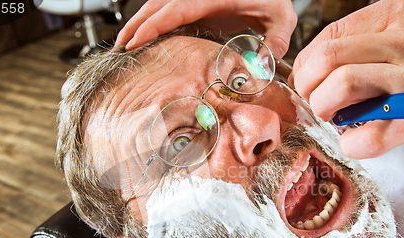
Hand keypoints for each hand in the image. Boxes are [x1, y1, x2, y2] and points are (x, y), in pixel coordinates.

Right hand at [115, 0, 296, 57]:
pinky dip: (153, 21)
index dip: (155, 24)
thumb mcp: (282, 18)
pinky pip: (168, 9)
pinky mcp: (196, 3)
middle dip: (137, 24)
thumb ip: (276, 40)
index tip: (136, 39)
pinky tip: (144, 35)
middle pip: (160, 5)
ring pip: (159, 4)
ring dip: (140, 21)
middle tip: (121, 46)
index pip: (178, 8)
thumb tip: (262, 66)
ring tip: (125, 42)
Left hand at [289, 0, 403, 157]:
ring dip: (324, 106)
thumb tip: (314, 65)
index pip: (329, 37)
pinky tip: (357, 138)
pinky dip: (353, 142)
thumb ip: (367, 39)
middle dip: (308, 85)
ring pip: (342, 85)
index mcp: (399, 13)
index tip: (308, 79)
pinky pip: (369, 135)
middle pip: (328, 59)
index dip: (307, 64)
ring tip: (334, 115)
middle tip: (316, 98)